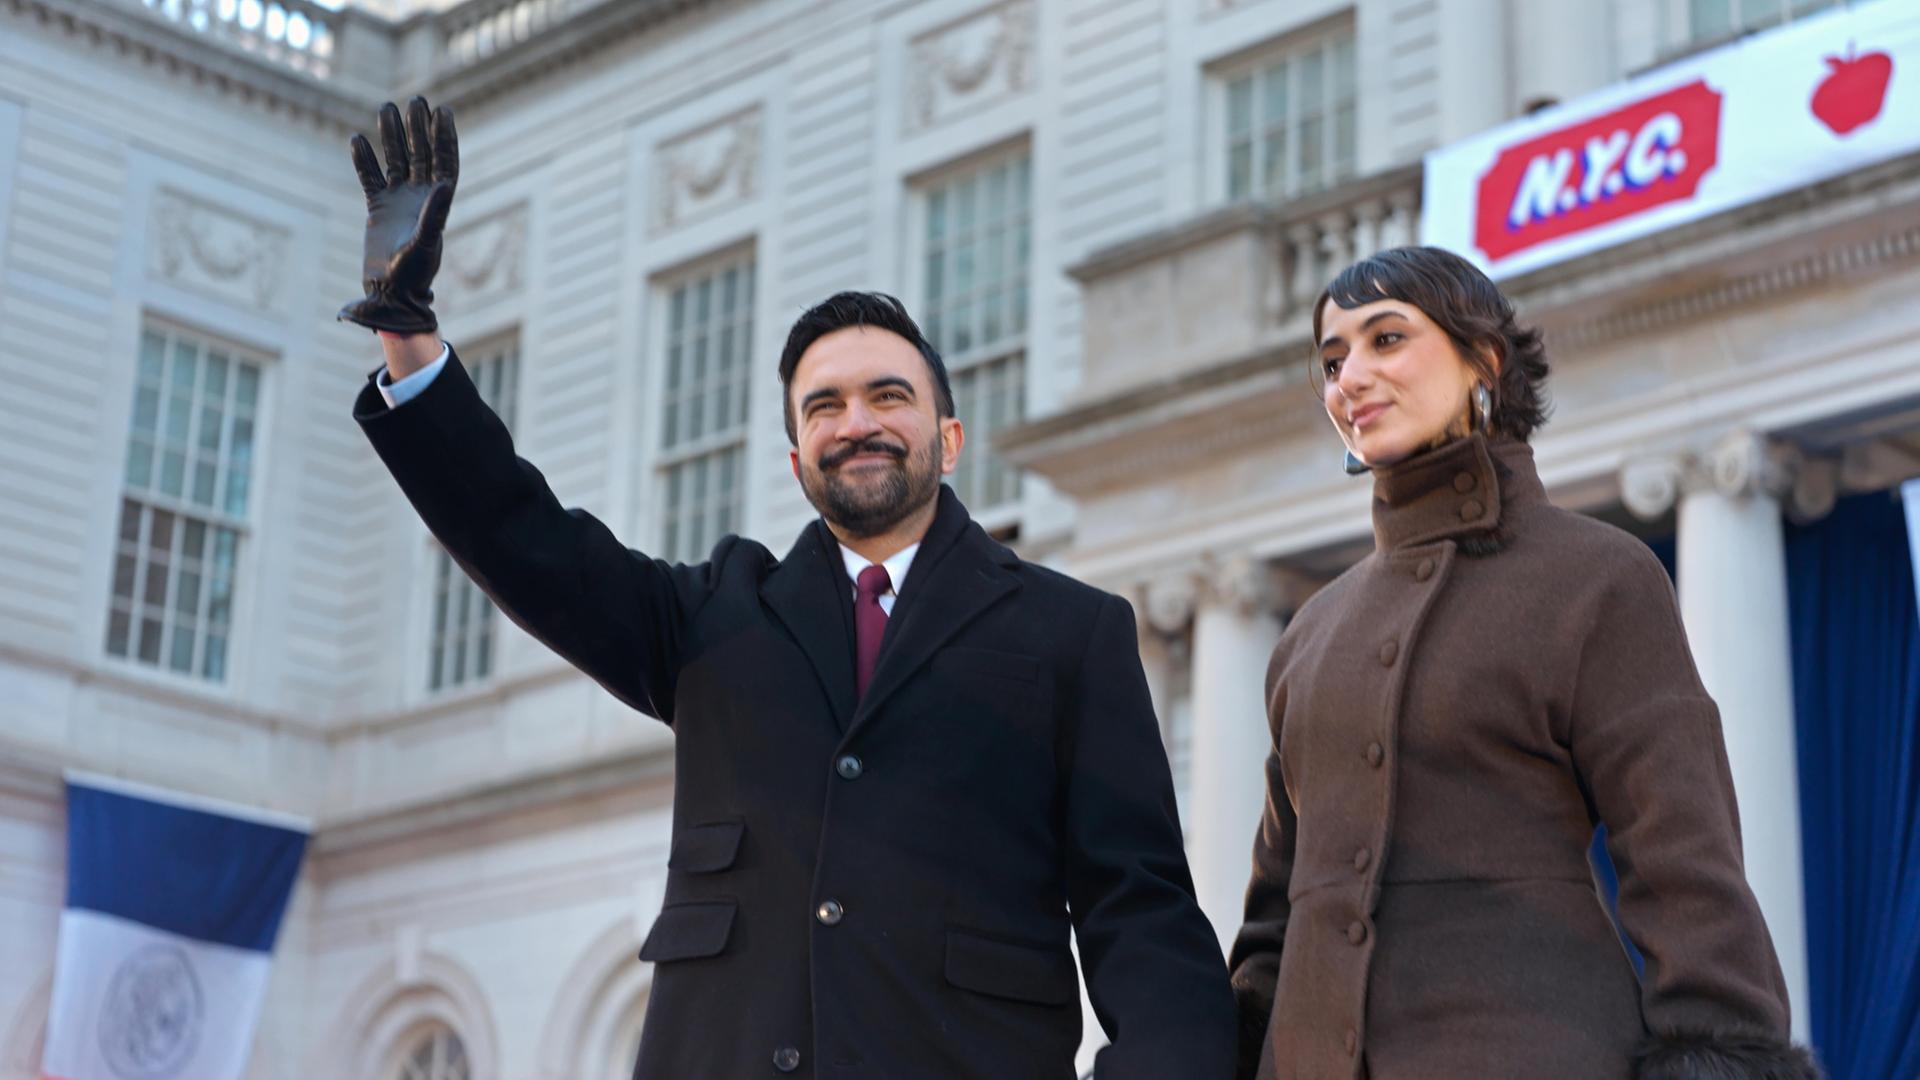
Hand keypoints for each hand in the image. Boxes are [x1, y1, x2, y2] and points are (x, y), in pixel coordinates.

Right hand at [338, 97, 456, 333]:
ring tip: (385, 107)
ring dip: (391, 136)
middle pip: (420, 154)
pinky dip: (364, 160)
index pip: (444, 162)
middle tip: (415, 99)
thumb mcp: (426, 243)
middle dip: (418, 128)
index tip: (442, 111)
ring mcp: (399, 201)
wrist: (391, 292)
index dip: (444, 137)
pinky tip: (357, 139)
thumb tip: (445, 185)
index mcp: (438, 203)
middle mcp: (420, 198)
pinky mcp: (378, 208)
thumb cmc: (414, 273)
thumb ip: (435, 214)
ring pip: (395, 160)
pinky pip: (371, 177)